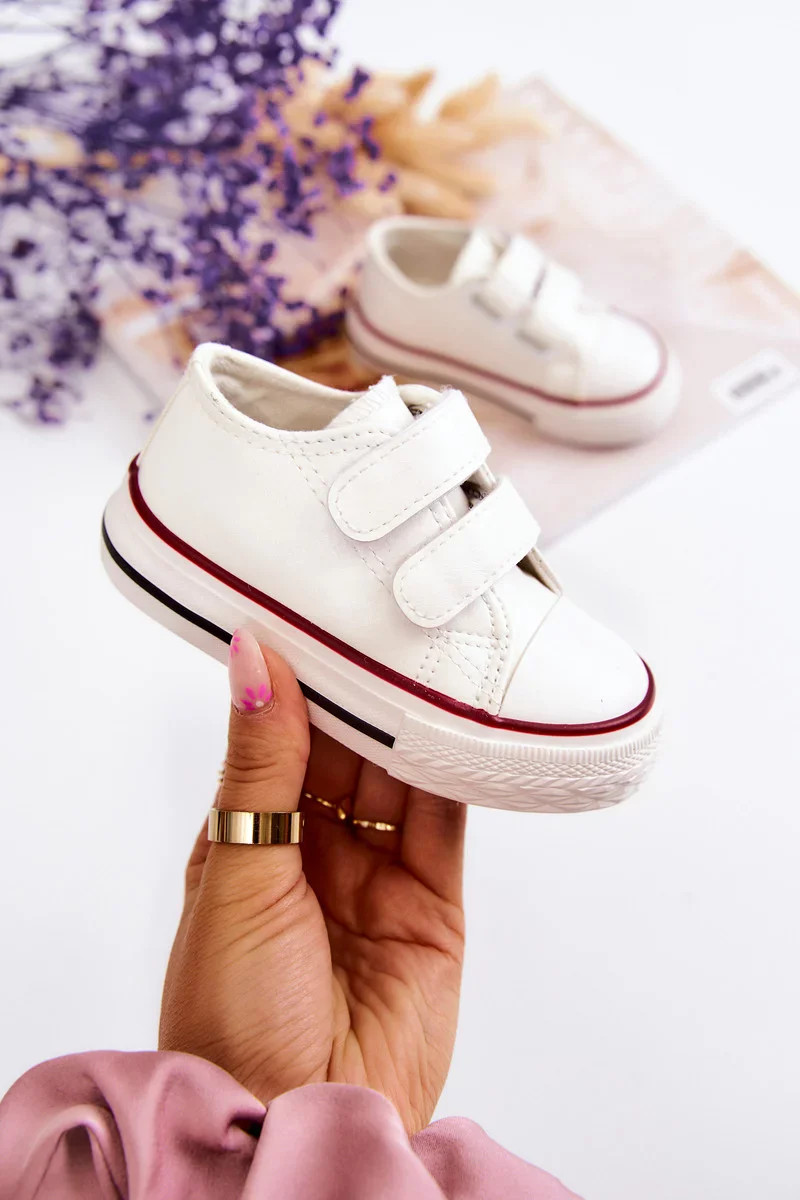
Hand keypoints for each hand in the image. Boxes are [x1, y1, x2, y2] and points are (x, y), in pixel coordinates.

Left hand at [159, 629, 465, 1133]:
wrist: (297, 1121)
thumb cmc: (231, 1018)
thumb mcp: (235, 873)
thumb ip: (258, 766)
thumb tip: (251, 662)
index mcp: (249, 837)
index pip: (280, 736)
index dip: (301, 679)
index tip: (320, 615)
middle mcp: (314, 850)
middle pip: (347, 749)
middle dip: (365, 692)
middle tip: (387, 622)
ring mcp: (376, 876)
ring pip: (400, 776)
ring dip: (414, 721)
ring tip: (430, 656)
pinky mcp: (433, 903)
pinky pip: (448, 821)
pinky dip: (459, 770)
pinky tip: (463, 722)